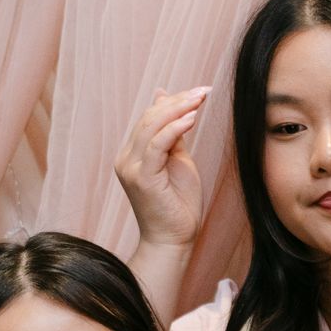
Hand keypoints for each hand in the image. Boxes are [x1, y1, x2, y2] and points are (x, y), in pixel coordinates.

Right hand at [115, 86, 209, 250]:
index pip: (150, 118)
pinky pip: (157, 144)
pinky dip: (174, 128)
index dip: (174, 102)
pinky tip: (192, 118)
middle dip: (178, 101)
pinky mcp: (141, 177)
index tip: (199, 91)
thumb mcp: (178, 161)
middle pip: (149, 118)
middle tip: (204, 90)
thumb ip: (174, 135)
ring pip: (151, 127)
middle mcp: (126, 158)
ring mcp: (130, 167)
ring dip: (178, 109)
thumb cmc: (179, 205)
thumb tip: (170, 102)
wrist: (174, 240)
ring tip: (200, 98)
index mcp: (133, 154)